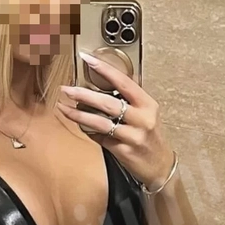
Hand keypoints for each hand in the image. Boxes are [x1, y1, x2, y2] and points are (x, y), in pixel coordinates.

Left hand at [56, 52, 174, 190]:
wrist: (160, 166)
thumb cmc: (150, 136)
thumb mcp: (147, 113)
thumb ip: (130, 100)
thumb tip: (105, 84)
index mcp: (147, 104)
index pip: (124, 82)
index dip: (104, 69)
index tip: (87, 59)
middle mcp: (142, 118)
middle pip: (108, 103)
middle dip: (84, 95)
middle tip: (66, 89)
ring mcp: (133, 136)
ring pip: (100, 122)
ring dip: (79, 115)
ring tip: (63, 108)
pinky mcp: (124, 151)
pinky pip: (100, 138)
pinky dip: (88, 130)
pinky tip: (79, 125)